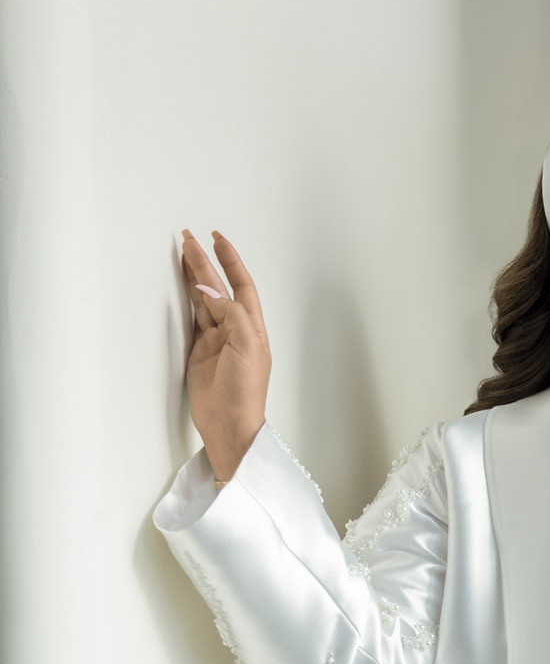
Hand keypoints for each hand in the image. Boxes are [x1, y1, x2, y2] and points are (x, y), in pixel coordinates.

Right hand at [181, 230, 270, 483]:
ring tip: (183, 253)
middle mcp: (235, 331)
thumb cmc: (244, 392)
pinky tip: (183, 284)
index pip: (242, 285)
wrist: (229, 424)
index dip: (231, 262)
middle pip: (219, 288)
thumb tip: (209, 290)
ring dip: (194, 277)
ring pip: (204, 300)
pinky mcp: (200, 351)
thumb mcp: (246, 347)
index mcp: (253, 328)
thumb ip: (231, 315)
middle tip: (188, 239)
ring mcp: (216, 341)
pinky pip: (193, 318)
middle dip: (206, 263)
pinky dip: (188, 299)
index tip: (217, 239)